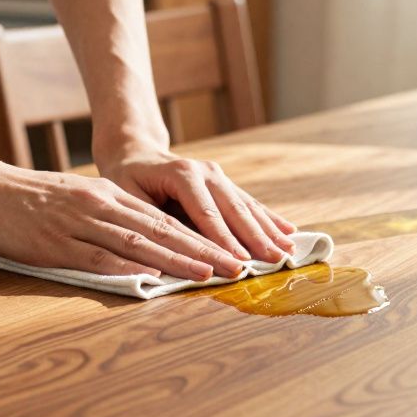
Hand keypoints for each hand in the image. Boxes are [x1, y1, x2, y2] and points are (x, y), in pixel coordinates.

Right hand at [0, 160, 245, 280]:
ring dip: (177, 259)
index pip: (162, 219)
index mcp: (104, 197)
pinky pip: (96, 256)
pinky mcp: (54, 243)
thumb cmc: (20, 197)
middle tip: (238, 266)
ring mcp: (77, 224)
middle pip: (161, 230)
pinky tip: (151, 276)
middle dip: (203, 249)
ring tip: (211, 272)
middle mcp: (98, 206)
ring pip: (138, 242)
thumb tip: (134, 242)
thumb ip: (100, 217)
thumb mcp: (69, 200)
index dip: (199, 237)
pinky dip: (127, 266)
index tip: (229, 252)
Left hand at [99, 147, 297, 262]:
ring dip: (269, 230)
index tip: (241, 263)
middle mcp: (205, 171)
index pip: (206, 214)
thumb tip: (168, 256)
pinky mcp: (225, 182)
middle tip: (275, 262)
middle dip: (256, 238)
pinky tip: (289, 231)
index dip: (224, 241)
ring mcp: (218, 175)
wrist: (135, 153)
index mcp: (182, 174)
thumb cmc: (127, 179)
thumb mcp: (127, 197)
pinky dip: (269, 218)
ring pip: (247, 206)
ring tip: (288, 252)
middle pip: (234, 210)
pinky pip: (250, 203)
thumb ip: (148, 222)